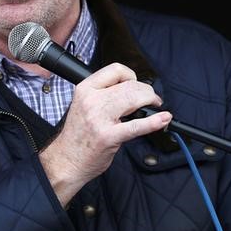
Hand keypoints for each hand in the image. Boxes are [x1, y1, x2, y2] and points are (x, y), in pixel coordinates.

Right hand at [39, 62, 171, 205]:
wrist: (67, 160)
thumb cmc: (78, 135)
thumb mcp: (83, 104)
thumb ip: (104, 93)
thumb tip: (131, 87)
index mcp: (85, 89)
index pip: (116, 70)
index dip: (132, 76)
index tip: (136, 85)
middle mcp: (91, 101)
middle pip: (130, 85)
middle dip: (147, 91)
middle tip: (152, 99)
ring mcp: (100, 119)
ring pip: (135, 99)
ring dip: (151, 101)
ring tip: (155, 107)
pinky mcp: (109, 137)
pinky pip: (137, 126)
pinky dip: (154, 122)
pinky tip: (163, 119)